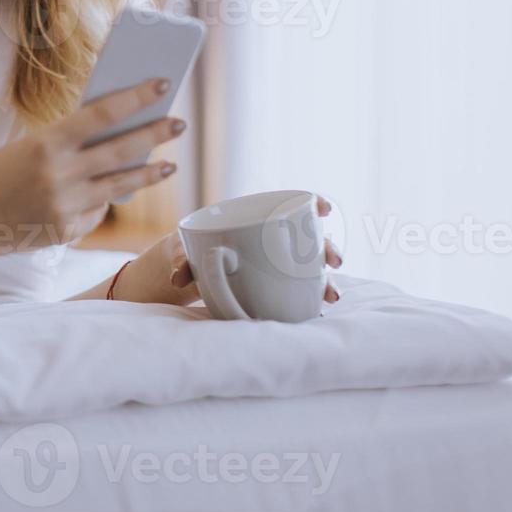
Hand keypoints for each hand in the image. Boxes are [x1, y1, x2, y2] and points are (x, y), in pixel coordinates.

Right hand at [0, 78, 185, 249]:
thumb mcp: (28, 148)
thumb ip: (68, 143)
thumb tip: (116, 133)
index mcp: (47, 143)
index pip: (102, 114)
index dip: (136, 98)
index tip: (162, 84)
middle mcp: (59, 174)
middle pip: (122, 150)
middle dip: (155, 134)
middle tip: (179, 123)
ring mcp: (65, 205)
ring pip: (120, 186)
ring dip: (149, 174)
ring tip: (168, 166)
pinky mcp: (67, 230)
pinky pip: (95, 211)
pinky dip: (98, 202)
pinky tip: (95, 197)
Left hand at [113, 194, 343, 305]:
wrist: (188, 274)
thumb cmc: (190, 253)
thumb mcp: (185, 254)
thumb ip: (183, 262)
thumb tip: (178, 277)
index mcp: (254, 221)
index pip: (291, 204)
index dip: (312, 203)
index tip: (324, 209)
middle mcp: (273, 241)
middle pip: (309, 239)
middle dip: (327, 249)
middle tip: (333, 260)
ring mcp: (279, 265)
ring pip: (311, 268)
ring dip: (326, 279)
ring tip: (331, 294)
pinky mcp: (278, 289)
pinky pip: (300, 290)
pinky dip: (312, 297)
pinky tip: (320, 308)